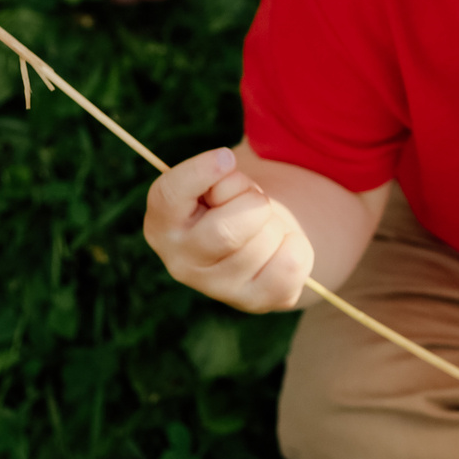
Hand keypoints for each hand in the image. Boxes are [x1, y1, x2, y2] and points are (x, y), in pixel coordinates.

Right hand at [143, 147, 315, 311]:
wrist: (257, 238)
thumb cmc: (230, 200)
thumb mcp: (218, 181)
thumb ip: (217, 173)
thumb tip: (225, 165)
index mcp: (162, 225)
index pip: (169, 196)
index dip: (201, 172)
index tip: (227, 157)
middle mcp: (180, 263)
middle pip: (227, 230)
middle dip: (252, 203)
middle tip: (252, 201)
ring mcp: (217, 289)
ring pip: (265, 242)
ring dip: (275, 222)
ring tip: (261, 226)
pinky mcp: (255, 302)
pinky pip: (291, 264)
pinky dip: (296, 244)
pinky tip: (278, 247)